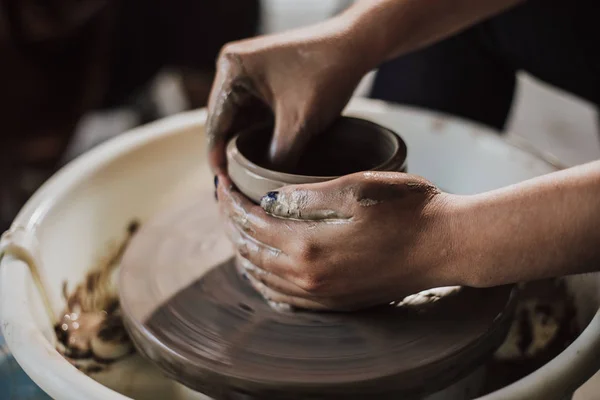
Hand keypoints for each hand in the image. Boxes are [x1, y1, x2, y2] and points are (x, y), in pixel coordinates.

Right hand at [206, 17, 376, 174]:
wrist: (355, 46)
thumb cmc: (327, 74)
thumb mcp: (299, 124)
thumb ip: (278, 158)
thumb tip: (265, 188)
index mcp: (232, 70)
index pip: (216, 123)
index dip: (217, 157)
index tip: (223, 185)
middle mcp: (233, 67)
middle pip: (224, 121)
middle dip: (230, 151)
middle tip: (234, 184)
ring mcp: (248, 71)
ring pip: (240, 119)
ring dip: (245, 143)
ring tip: (246, 174)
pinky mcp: (263, 77)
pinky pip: (254, 112)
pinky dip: (258, 132)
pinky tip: (263, 154)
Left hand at [216, 171, 460, 310]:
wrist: (448, 245)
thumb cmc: (408, 209)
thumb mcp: (355, 188)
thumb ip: (305, 196)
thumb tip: (269, 200)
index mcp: (308, 245)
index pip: (251, 222)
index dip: (231, 200)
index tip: (221, 181)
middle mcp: (308, 277)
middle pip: (250, 251)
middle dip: (230, 223)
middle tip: (223, 200)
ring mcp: (322, 295)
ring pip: (263, 276)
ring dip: (243, 250)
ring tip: (235, 228)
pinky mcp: (337, 302)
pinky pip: (284, 296)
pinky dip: (264, 277)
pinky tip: (263, 266)